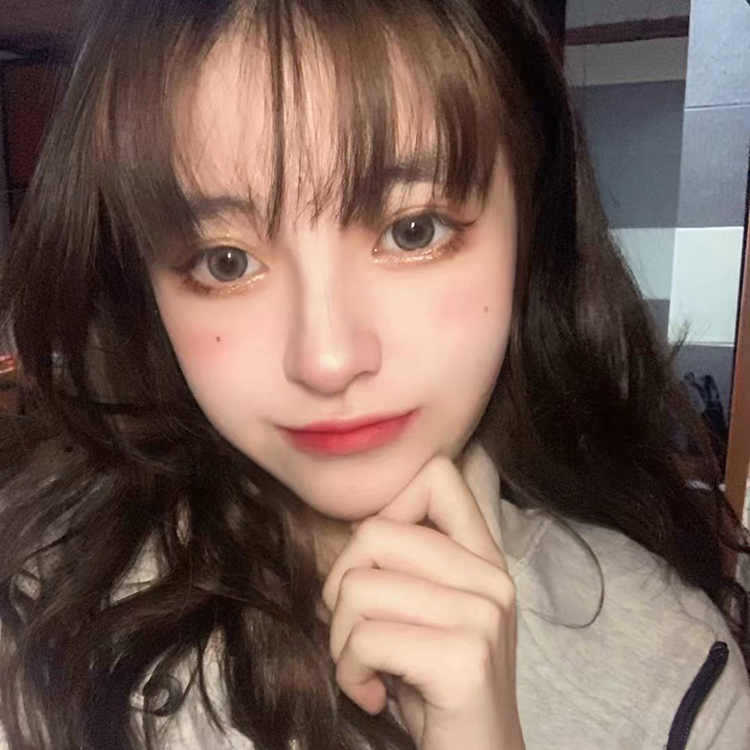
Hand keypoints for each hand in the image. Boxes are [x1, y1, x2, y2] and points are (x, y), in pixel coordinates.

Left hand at [322, 455, 524, 749]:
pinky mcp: (464, 657)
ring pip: (358, 588)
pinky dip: (350, 674)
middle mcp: (490, 576)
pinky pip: (366, 639)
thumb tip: (352, 524)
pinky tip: (375, 695)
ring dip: (342, 640)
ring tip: (367, 667)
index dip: (385, 508)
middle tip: (357, 631)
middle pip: (374, 532)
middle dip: (341, 587)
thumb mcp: (422, 610)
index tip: (376, 564)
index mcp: (481, 556)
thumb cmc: (432, 686)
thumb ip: (405, 561)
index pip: (435, 474)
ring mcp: (483, 614)